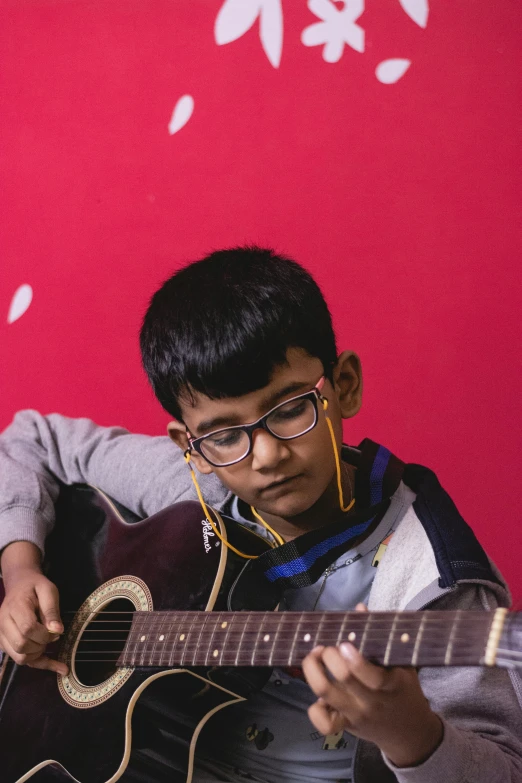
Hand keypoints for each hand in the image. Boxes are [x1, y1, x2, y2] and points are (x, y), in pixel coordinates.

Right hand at [0, 568, 67, 674]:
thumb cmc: (35, 586)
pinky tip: (58, 667)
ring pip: (19, 657)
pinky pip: (20, 659)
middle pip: (21, 645)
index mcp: (15, 607)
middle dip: (41, 644)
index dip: (44, 634)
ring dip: (38, 654)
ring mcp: (1, 635)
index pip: (27, 628)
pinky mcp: (5, 643)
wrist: (19, 585)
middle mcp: (3, 623)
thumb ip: (52, 610)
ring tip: (46, 642)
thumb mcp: (48, 590)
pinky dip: (38, 663)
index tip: (56, 630)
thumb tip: (58, 631)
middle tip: (52, 636)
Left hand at [301, 604, 442, 767]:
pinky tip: (319, 695)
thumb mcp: (402, 662)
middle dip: (328, 657)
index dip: (355, 660)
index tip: (345, 644)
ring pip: (325, 695)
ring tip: (315, 657)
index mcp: (390, 684)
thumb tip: (359, 608)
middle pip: (342, 680)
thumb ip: (380, 636)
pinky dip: (314, 709)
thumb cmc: (404, 689)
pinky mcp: (346, 726)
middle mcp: (371, 701)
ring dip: (313, 671)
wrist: (410, 731)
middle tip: (327, 646)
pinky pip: (323, 723)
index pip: (373, 677)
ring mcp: (356, 714)